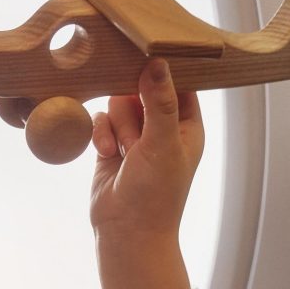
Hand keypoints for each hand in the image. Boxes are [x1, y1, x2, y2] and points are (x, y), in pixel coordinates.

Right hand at [90, 59, 203, 288]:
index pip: (179, 83)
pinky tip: (108, 155)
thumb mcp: (163, 142)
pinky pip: (102, 121)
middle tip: (136, 127)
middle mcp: (163, 128)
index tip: (145, 54)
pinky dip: (102, 136)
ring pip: (119, 104)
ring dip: (117, 125)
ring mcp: (136, 137)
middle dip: (133, 105)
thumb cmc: (156, 195)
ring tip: (124, 150)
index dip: (163, 70)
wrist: (126, 234)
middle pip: (142, 88)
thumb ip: (160, 100)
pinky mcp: (110, 145)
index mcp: (187, 125)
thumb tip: (158, 60)